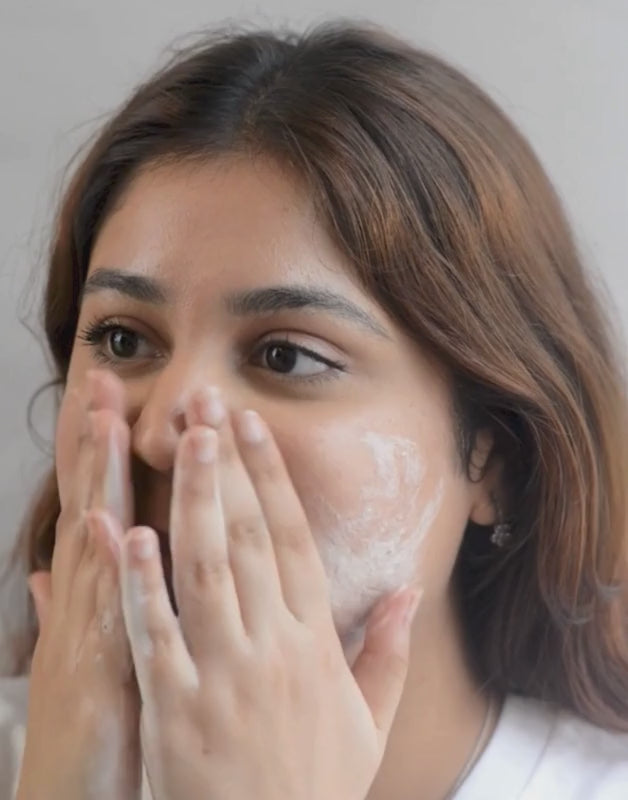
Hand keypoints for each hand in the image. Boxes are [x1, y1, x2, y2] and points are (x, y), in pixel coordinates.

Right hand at [17, 371, 140, 799]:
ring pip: (92, 545)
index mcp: (89, 599)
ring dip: (97, 482)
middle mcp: (82, 606)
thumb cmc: (90, 734)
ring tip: (104, 422)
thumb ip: (72, 608)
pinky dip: (104, 572)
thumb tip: (50, 570)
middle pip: (87, 508)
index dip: (101, 454)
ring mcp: (83, 636)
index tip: (114, 399)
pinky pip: (103, 615)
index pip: (96, 508)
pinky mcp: (97, 678)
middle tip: (102, 379)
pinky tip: (109, 526)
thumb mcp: (81, 660)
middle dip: (94, 443)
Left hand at [119, 386, 421, 799]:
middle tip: (210, 406)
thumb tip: (414, 590)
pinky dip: (142, 582)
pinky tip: (130, 532)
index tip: (255, 428)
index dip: (273, 478)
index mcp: (314, 643)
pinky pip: (155, 634)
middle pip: (249, 537)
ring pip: (206, 569)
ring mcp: (221, 675)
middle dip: (228, 466)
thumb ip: (391, 652)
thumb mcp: (369, 722)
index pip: (293, 540)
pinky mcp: (174, 709)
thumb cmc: (316, 788)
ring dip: (194, 499)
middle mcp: (271, 647)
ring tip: (182, 440)